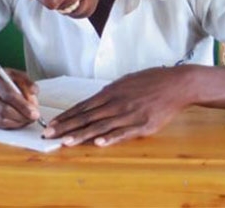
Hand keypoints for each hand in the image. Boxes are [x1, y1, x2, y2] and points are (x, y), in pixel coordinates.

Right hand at [0, 67, 40, 128]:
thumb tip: (34, 91)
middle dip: (22, 116)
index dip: (23, 105)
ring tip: (26, 119)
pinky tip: (16, 121)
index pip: (8, 93)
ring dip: (17, 122)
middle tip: (32, 118)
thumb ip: (25, 81)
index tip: (35, 112)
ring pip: (0, 119)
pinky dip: (10, 125)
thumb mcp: (12, 73)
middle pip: (3, 109)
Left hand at [43, 67, 193, 146]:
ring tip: (66, 142)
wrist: (175, 84)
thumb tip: (94, 101)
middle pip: (86, 117)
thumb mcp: (124, 82)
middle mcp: (115, 103)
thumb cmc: (149, 81)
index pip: (81, 107)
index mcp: (109, 92)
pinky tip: (98, 143)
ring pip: (101, 126)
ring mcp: (128, 114)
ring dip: (81, 135)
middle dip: (65, 127)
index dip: (65, 116)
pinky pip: (123, 133)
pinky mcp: (143, 125)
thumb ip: (109, 93)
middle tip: (48, 135)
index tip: (51, 124)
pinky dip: (110, 138)